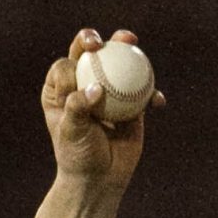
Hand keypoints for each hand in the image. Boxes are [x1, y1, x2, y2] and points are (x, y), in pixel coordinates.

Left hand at [42, 28, 163, 191]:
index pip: (65, 65)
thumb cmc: (79, 156)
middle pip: (88, 54)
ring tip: (132, 41)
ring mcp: (107, 91)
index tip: (84, 68)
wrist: (100, 178)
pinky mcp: (130, 101)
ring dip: (126, 48)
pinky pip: (143, 89)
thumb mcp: (72, 133)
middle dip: (93, 39)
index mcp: (60, 91)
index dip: (73, 59)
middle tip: (104, 40)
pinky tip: (157, 101)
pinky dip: (151, 92)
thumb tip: (96, 88)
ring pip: (117, 63)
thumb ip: (78, 107)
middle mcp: (82, 85)